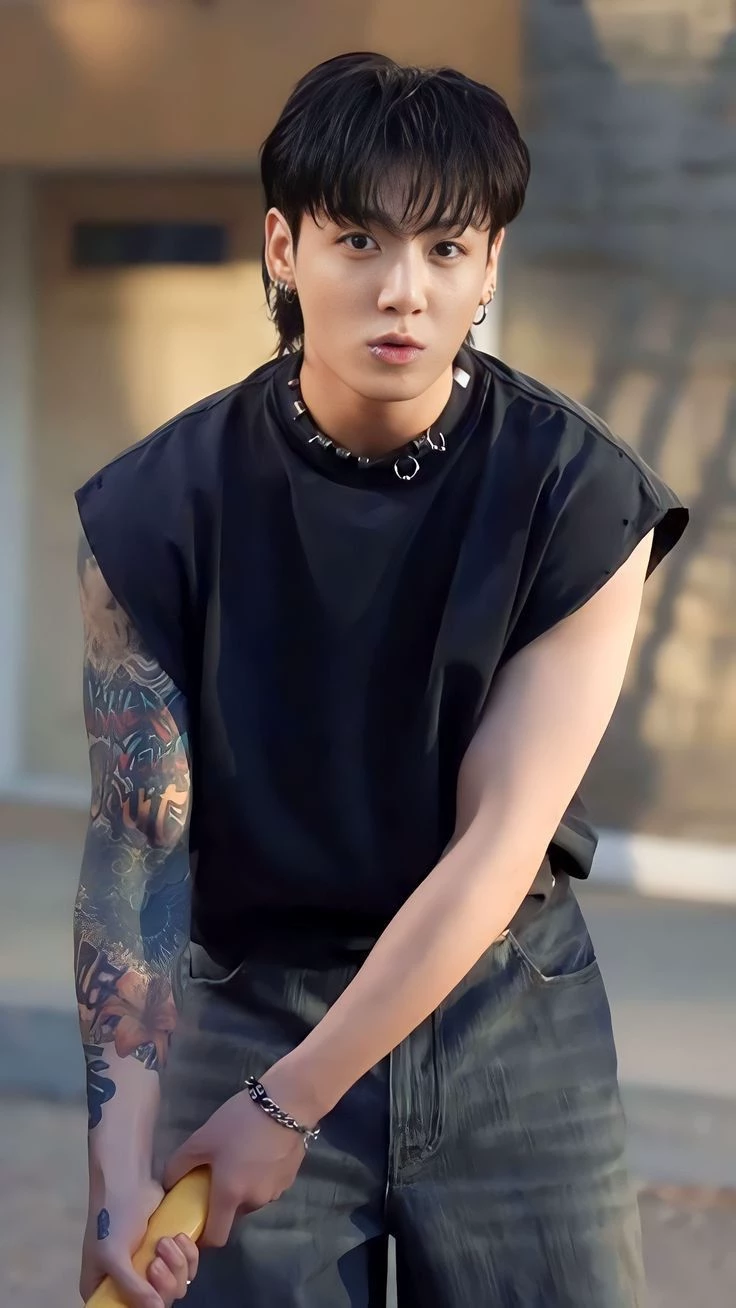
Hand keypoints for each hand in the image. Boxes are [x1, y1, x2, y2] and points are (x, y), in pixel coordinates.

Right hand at [80, 1177, 198, 1306]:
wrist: (129, 1178)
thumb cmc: (113, 1217)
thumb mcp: (113, 1255)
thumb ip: (132, 1287)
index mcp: (106, 1290)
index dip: (143, 1307)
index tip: (149, 1283)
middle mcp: (129, 1284)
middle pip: (158, 1303)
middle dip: (164, 1283)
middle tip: (157, 1260)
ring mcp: (152, 1267)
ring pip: (177, 1286)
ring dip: (177, 1265)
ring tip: (166, 1241)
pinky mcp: (171, 1251)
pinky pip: (188, 1267)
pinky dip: (189, 1255)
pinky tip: (180, 1237)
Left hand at [163, 1075, 310, 1247]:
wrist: (287, 1102)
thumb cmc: (239, 1121)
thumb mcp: (202, 1138)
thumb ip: (179, 1164)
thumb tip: (168, 1183)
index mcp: (230, 1195)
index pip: (216, 1237)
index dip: (204, 1236)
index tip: (197, 1221)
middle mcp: (254, 1201)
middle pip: (234, 1213)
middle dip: (225, 1199)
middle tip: (219, 1172)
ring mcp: (276, 1191)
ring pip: (253, 1198)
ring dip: (245, 1186)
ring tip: (242, 1155)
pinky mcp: (290, 1178)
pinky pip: (269, 1185)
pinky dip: (262, 1176)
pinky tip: (261, 1150)